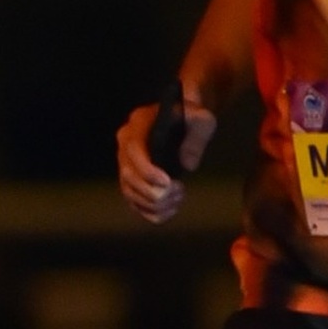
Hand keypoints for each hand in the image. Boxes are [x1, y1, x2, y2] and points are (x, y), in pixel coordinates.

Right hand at [117, 92, 213, 223]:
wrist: (183, 119)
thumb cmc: (192, 116)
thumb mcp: (202, 119)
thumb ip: (197, 139)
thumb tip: (187, 166)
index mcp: (139, 122)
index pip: (133, 148)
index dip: (147, 169)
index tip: (167, 182)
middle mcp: (125, 142)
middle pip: (128, 174)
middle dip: (152, 191)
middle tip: (178, 192)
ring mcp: (125, 161)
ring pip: (129, 191)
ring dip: (153, 203)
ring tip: (177, 199)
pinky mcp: (131, 177)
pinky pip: (133, 201)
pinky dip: (149, 212)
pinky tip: (169, 211)